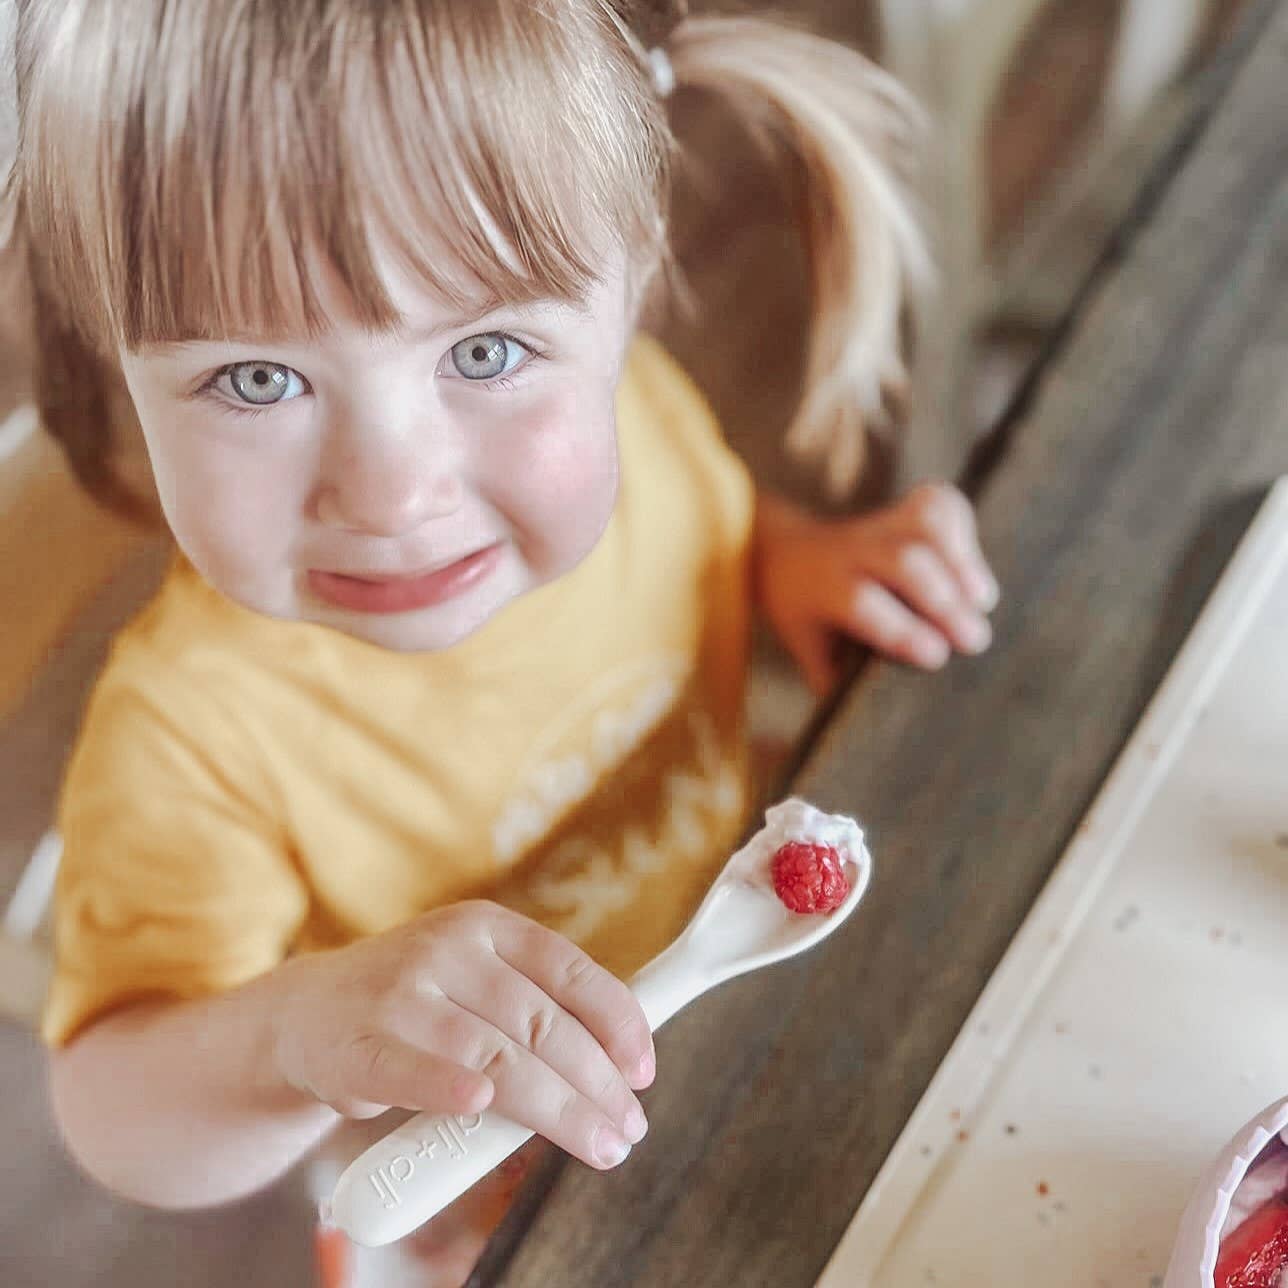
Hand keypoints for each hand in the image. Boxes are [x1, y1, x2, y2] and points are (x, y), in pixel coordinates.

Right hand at [272, 901, 652, 1169]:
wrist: (305, 1014)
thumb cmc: (416, 1005)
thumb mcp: (474, 979)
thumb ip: (534, 1006)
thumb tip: (620, 1063)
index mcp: (485, 926)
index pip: (569, 969)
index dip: (616, 1020)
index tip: (644, 1070)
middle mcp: (446, 950)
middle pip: (541, 1021)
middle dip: (597, 1082)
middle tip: (630, 1128)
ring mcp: (400, 995)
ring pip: (495, 1055)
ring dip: (557, 1108)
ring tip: (598, 1144)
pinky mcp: (358, 1046)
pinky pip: (415, 1072)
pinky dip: (452, 1089)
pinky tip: (485, 1108)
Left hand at [754, 483, 999, 693]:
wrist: (787, 556)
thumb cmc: (810, 620)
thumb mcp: (810, 653)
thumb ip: (839, 683)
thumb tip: (881, 727)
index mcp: (821, 589)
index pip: (860, 603)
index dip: (900, 628)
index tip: (935, 657)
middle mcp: (849, 551)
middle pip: (901, 560)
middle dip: (942, 599)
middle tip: (975, 641)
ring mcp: (877, 525)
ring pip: (923, 523)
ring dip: (960, 559)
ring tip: (984, 601)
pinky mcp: (902, 509)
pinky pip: (937, 503)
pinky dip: (963, 527)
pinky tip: (974, 566)